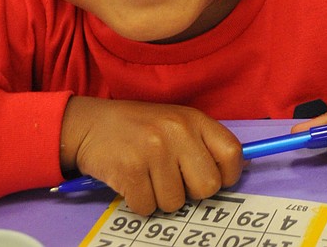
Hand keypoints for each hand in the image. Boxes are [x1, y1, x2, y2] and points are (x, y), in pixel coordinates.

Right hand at [60, 96, 243, 214]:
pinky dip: (139, 202)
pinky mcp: (130, 170)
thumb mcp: (176, 123)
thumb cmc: (140, 128)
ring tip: (148, 176)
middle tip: (174, 181)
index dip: (228, 175)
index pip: (232, 153)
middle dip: (192, 193)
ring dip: (160, 198)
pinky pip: (147, 208)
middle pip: (207, 186)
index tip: (216, 181)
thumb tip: (234, 170)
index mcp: (194, 119)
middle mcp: (177, 131)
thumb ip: (202, 143)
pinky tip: (132, 181)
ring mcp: (154, 150)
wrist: (92, 124)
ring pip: (175, 203)